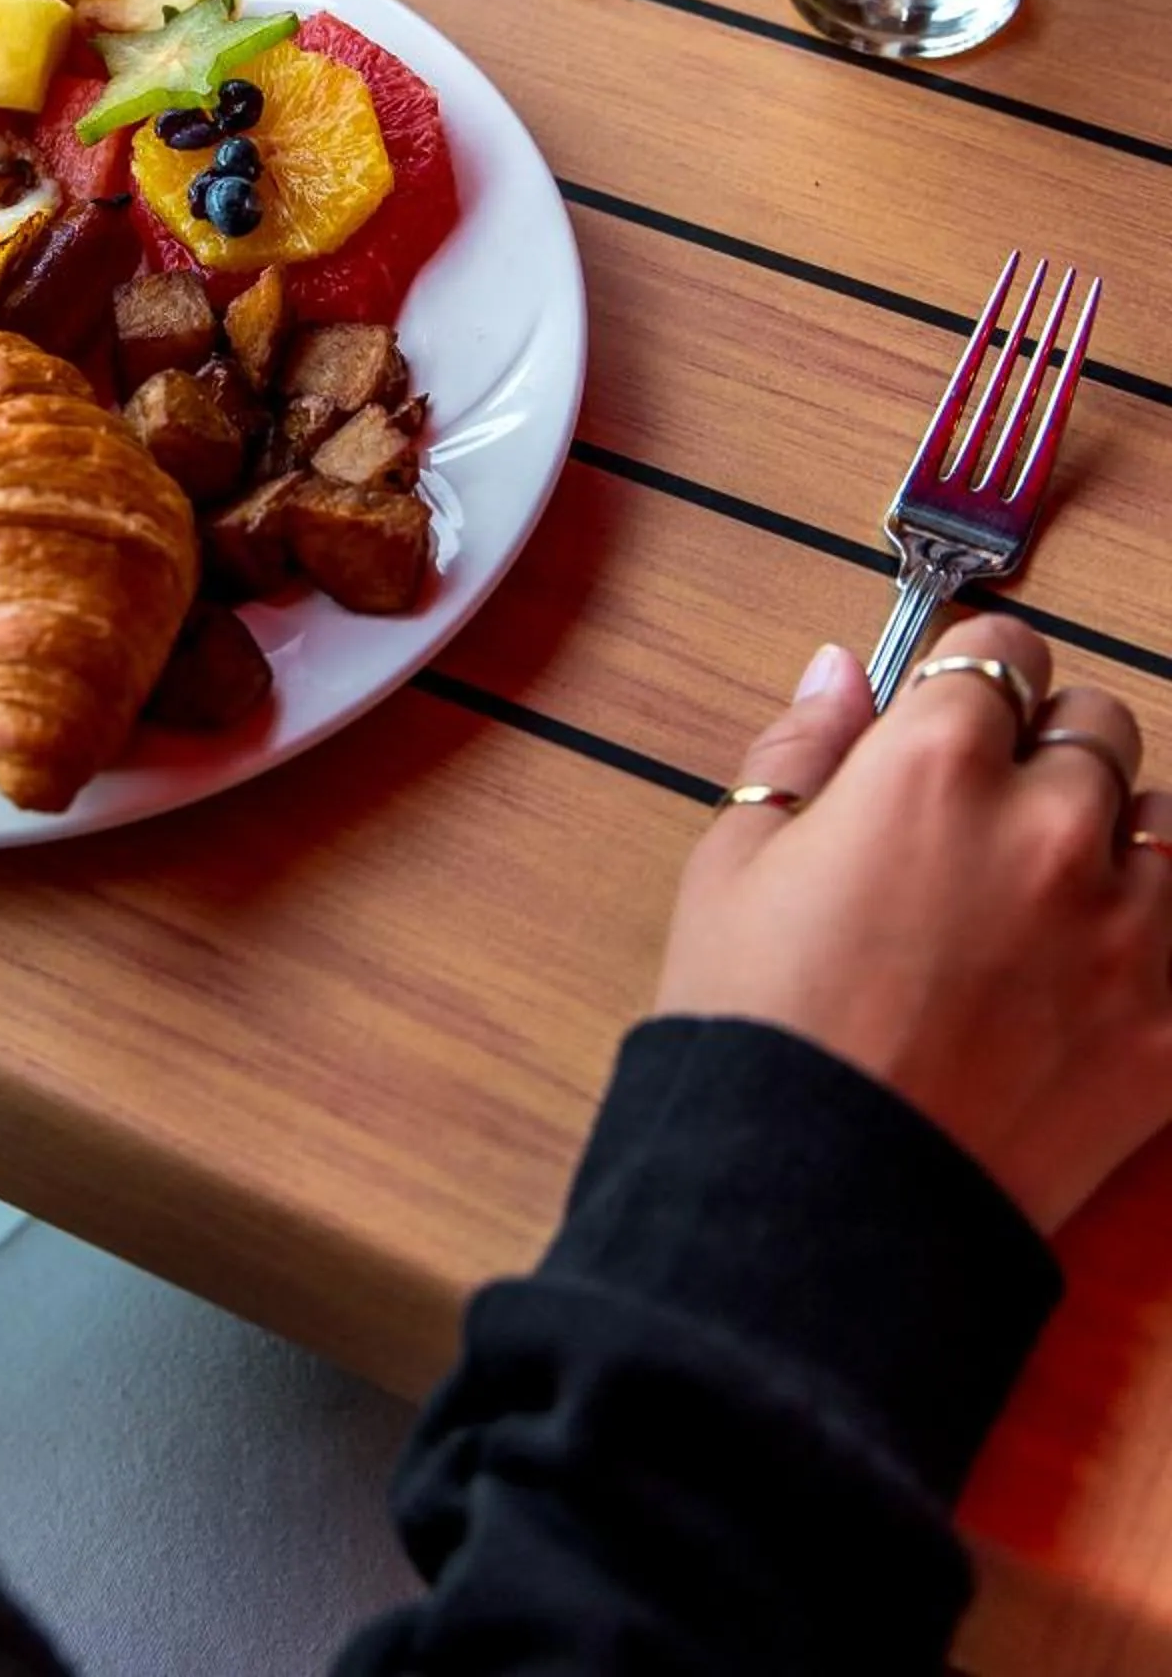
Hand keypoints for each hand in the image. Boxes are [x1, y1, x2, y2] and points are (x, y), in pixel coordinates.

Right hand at [656, 617, 1171, 1232]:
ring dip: (1114, 835)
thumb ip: (800, 748)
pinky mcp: (1166, 1027)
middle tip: (992, 810)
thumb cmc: (756, 1028)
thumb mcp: (733, 864)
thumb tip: (844, 672)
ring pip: (1165, 819)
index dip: (974, 677)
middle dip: (1048, 747)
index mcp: (933, 764)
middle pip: (1098, 723)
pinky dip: (1147, 930)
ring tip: (1052, 891)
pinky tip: (1088, 968)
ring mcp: (1123, 930)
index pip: (1003, 653)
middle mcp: (1047, 825)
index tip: (957, 711)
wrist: (819, 1208)